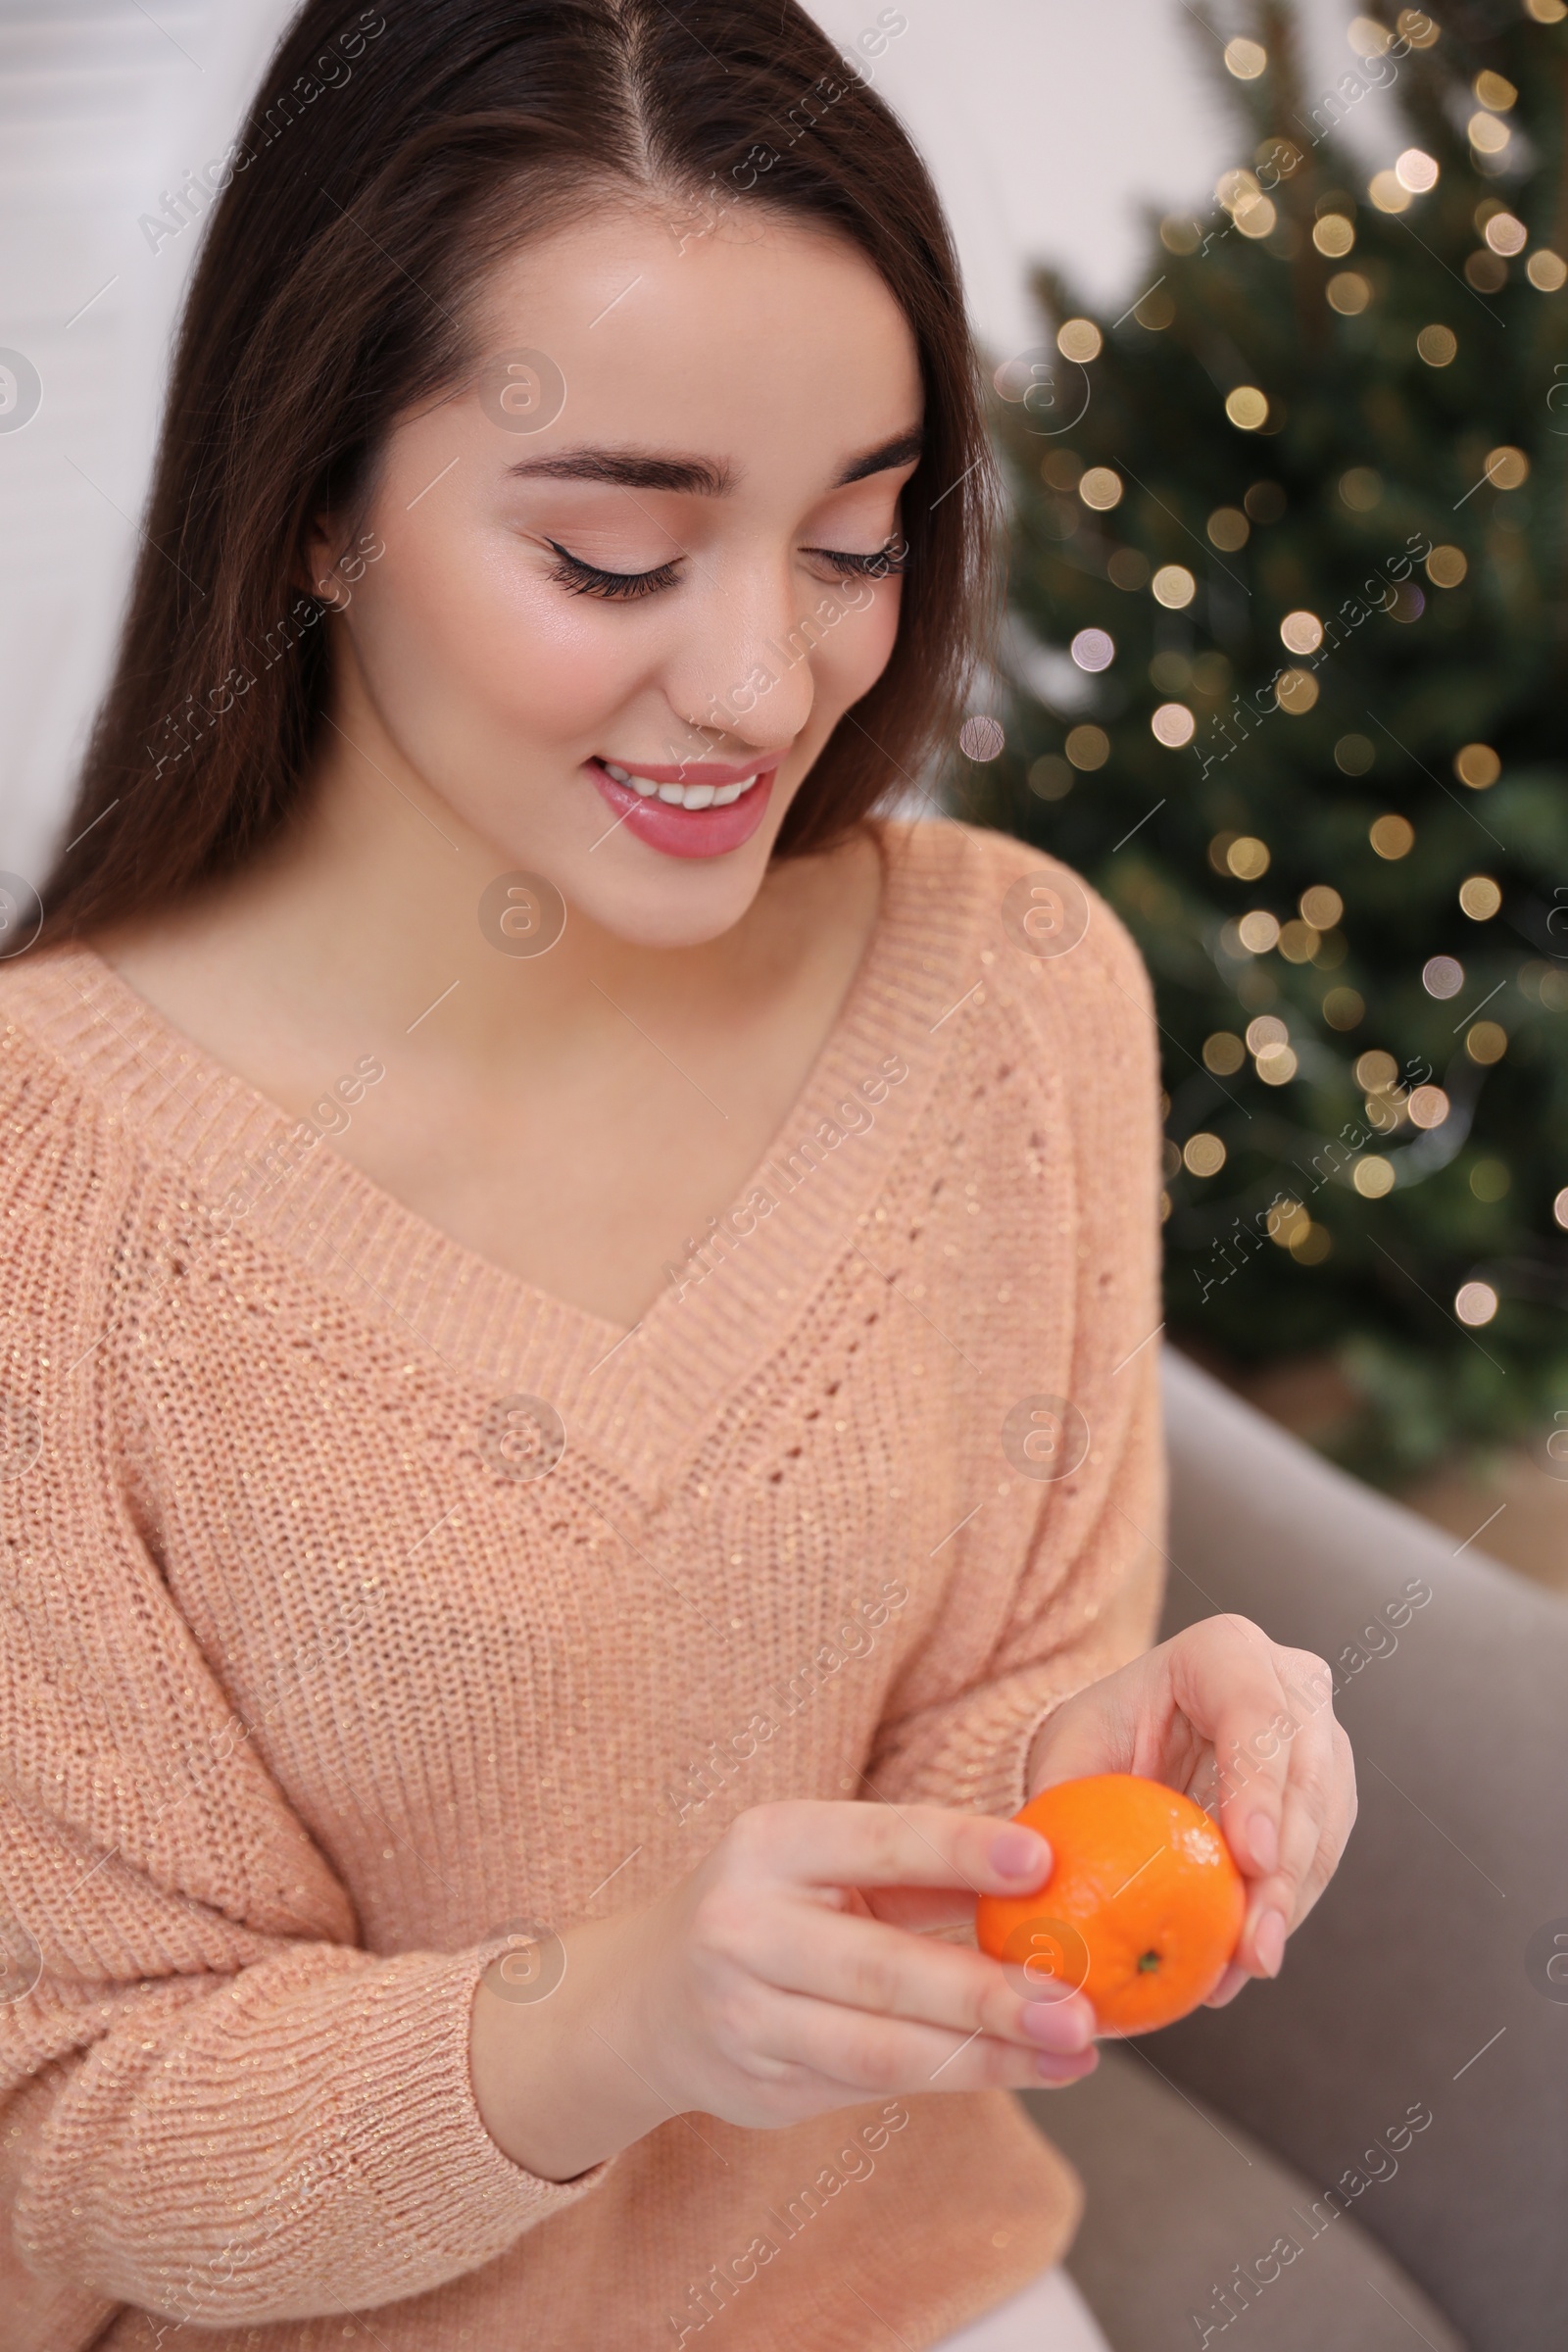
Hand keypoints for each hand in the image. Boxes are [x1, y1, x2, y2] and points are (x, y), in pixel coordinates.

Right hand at [470, 1799, 1096, 2181]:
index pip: (877, 1842)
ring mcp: (744, 2013)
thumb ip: (917, 1874)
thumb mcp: (821, 1863)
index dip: (959, 1849)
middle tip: (1079, 2006)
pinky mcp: (762, 2084)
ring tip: (1072, 2050)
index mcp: (770, 1842)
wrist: (645, 1997)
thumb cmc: (769, 1909)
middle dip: (990, 1991)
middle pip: (883, 1966)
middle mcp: (744, 1924)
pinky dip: (958, 2078)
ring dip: (989, 2054)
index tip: (1042, 1859)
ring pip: (883, 2046)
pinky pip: (875, 2087)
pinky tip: (1024, 2070)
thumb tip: (1047, 1879)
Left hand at [1024, 1613, 1355, 2007]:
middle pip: (1302, 1777)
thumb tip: (1042, 1869)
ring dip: (1289, 1904)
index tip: (1249, 1859)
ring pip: (1324, 1824)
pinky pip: (1322, 1856)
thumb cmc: (1101, 1737)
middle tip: (1250, 1945)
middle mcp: (1289, 1682)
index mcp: (1225, 1649)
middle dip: (1281, 1870)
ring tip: (1245, 1967)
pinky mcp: (1330, 1792)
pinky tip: (1247, 1959)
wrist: (1136, 1743)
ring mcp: (1320, 1737)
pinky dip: (1287, 1909)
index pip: (1255, 1712)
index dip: (1258, 1785)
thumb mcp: (1070, 1752)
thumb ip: (1064, 1797)